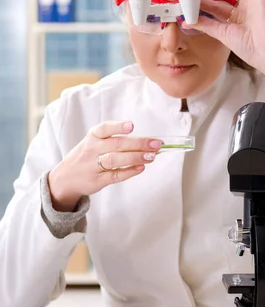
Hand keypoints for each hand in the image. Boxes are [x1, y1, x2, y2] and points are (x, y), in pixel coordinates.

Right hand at [48, 121, 162, 211]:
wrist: (65, 178)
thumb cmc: (86, 156)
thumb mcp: (93, 142)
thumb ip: (115, 139)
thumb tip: (146, 141)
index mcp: (93, 137)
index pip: (104, 128)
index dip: (118, 126)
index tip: (131, 126)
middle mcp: (92, 149)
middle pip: (116, 144)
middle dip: (138, 143)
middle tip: (156, 144)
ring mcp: (94, 166)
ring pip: (115, 160)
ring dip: (135, 157)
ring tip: (152, 156)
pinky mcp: (97, 180)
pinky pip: (115, 175)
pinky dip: (129, 171)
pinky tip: (141, 167)